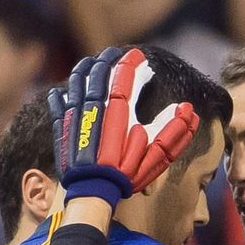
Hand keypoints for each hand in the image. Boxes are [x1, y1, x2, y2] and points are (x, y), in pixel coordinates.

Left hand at [49, 47, 198, 206]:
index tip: (137, 55)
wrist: (94, 191)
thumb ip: (172, 131)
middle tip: (113, 53)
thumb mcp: (155, 155)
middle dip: (106, 61)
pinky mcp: (62, 132)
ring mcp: (76, 119)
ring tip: (88, 62)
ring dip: (83, 72)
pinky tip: (59, 91)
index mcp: (119, 113)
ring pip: (77, 87)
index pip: (125, 79)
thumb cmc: (127, 174)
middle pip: (99, 77)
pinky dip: (58, 98)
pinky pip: (57, 110)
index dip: (131, 64)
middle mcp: (96, 110)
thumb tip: (187, 109)